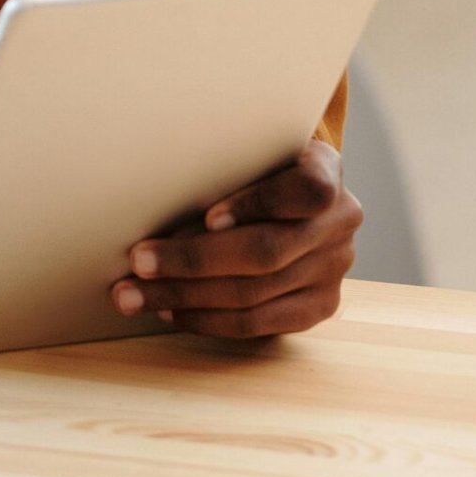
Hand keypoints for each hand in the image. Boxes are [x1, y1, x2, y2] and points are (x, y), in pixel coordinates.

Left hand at [111, 140, 361, 339]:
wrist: (296, 200)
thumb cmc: (255, 169)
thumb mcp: (249, 153)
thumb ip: (222, 170)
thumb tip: (150, 202)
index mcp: (324, 170)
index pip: (305, 190)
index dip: (257, 205)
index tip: (208, 218)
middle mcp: (339, 221)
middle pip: (265, 251)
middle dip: (192, 260)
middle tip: (138, 261)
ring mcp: (334, 268)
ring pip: (254, 293)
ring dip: (186, 296)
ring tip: (136, 294)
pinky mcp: (321, 306)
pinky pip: (259, 323)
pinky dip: (209, 319)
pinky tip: (172, 311)